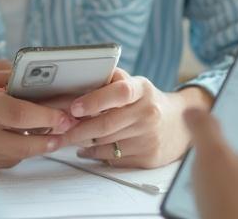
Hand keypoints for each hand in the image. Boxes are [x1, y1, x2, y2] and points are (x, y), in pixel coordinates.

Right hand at [0, 60, 76, 172]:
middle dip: (50, 137)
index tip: (64, 114)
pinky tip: (29, 138)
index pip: (17, 113)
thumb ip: (11, 79)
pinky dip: (23, 150)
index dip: (45, 115)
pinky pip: (10, 160)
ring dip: (41, 144)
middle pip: (22, 143)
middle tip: (68, 127)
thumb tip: (45, 81)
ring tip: (56, 132)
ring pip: (19, 154)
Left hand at [63, 68, 210, 167]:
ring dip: (83, 142)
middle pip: (106, 124)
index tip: (74, 107)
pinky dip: (94, 154)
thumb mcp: (135, 84)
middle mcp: (148, 113)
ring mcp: (149, 137)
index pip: (119, 92)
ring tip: (70, 136)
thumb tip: (81, 79)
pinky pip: (112, 158)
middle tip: (59, 130)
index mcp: (142, 90)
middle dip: (77, 129)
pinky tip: (88, 148)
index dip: (95, 100)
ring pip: (105, 143)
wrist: (178, 124)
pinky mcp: (147, 157)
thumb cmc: (147, 102)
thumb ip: (111, 80)